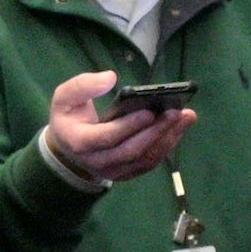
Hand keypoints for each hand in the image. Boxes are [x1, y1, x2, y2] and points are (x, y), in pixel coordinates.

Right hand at [47, 71, 196, 182]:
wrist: (69, 148)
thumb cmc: (69, 118)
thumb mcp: (64, 97)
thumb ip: (83, 86)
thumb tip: (110, 78)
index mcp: (80, 143)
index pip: (107, 137)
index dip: (129, 126)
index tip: (149, 111)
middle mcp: (98, 162)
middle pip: (131, 150)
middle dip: (156, 131)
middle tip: (177, 112)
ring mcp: (114, 171)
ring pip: (145, 158)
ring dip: (168, 138)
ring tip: (186, 117)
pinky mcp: (127, 173)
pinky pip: (150, 162)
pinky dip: (167, 145)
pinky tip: (180, 127)